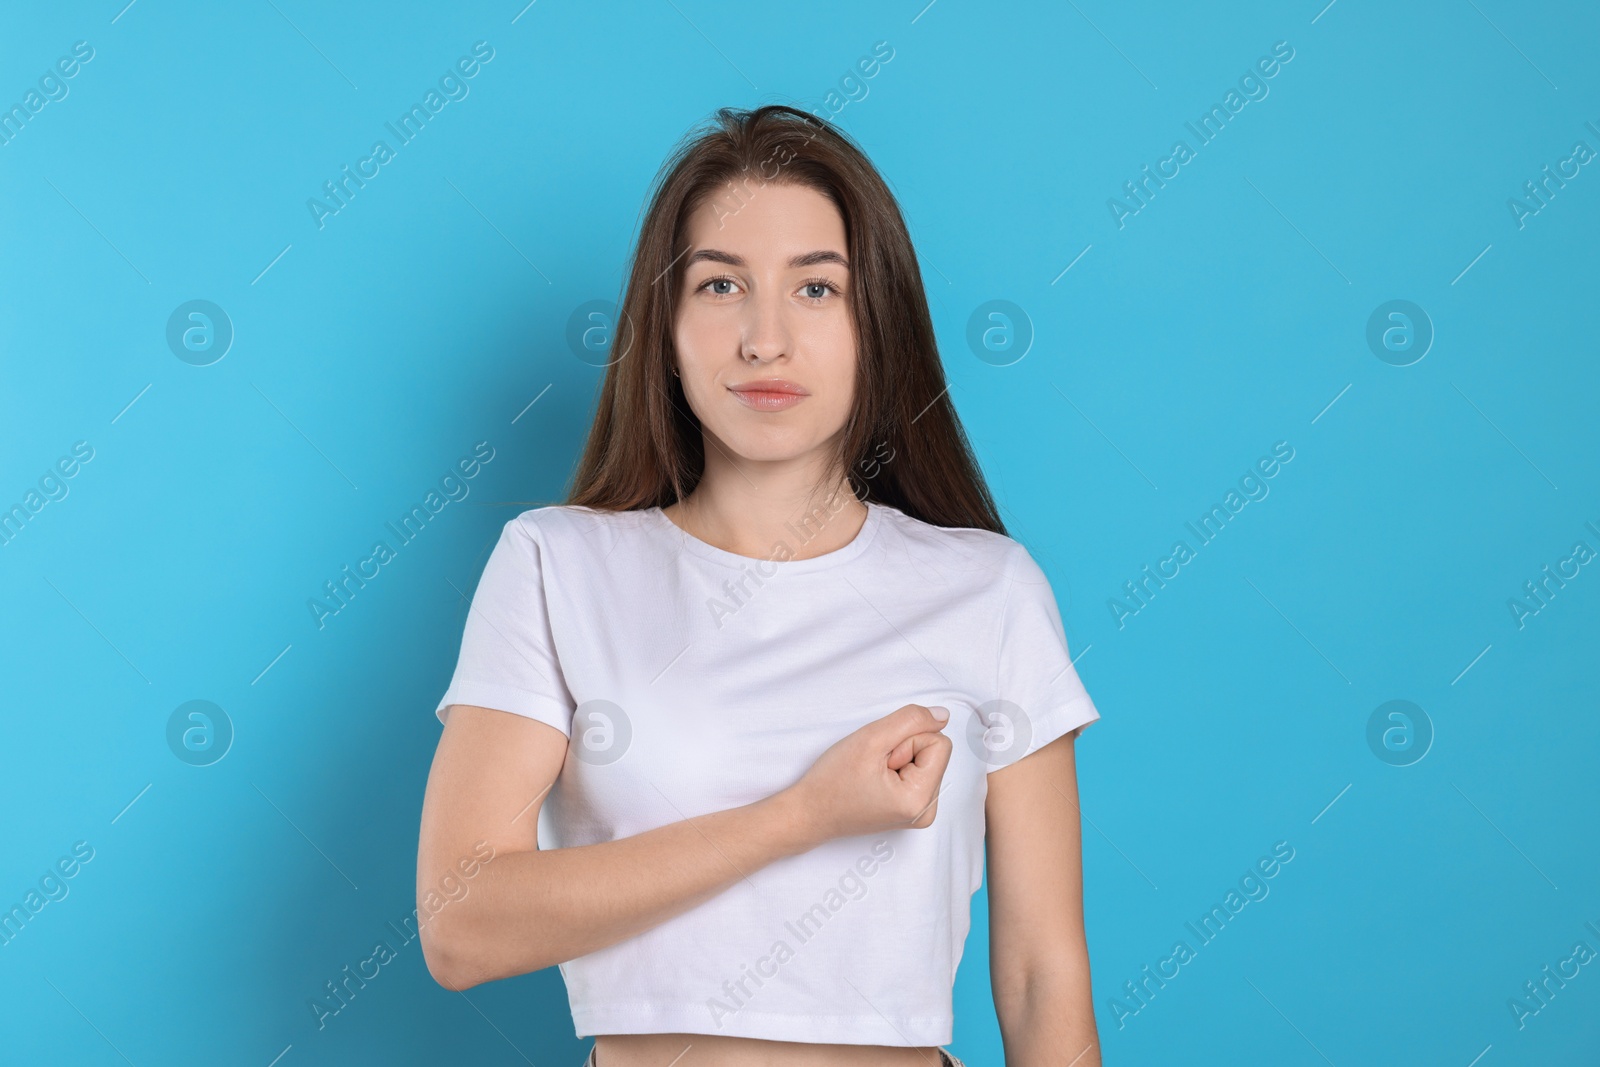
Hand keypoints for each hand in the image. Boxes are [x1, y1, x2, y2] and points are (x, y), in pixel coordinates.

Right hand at [784, 703, 953, 846]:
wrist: (810, 811)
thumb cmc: (832, 783)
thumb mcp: (871, 739)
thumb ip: (911, 720)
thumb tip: (942, 715)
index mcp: (921, 801)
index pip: (940, 743)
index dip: (906, 741)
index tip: (880, 759)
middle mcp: (926, 812)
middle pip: (934, 751)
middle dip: (903, 749)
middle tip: (873, 767)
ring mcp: (919, 812)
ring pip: (924, 759)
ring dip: (898, 757)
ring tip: (872, 774)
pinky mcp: (911, 808)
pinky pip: (917, 770)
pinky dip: (897, 767)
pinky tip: (875, 779)